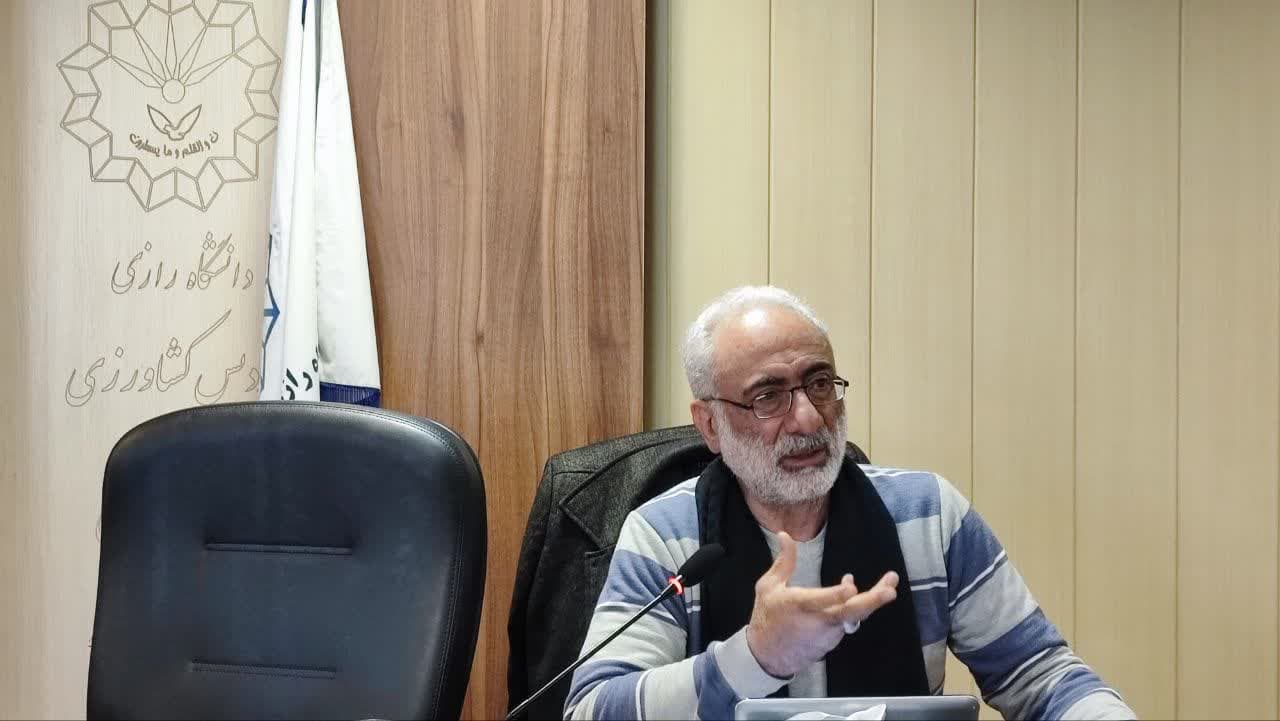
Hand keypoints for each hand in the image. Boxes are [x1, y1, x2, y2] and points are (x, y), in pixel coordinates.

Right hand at [744, 531, 899, 677]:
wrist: (767, 655)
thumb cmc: (767, 616)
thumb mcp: (768, 586)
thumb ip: (783, 561)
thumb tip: (785, 534)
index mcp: (798, 605)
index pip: (819, 601)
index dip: (836, 595)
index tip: (851, 587)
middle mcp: (816, 621)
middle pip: (848, 614)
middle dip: (871, 602)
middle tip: (890, 592)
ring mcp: (827, 634)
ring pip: (853, 617)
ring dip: (872, 600)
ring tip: (889, 582)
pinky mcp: (833, 641)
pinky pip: (848, 622)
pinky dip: (855, 608)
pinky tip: (860, 593)